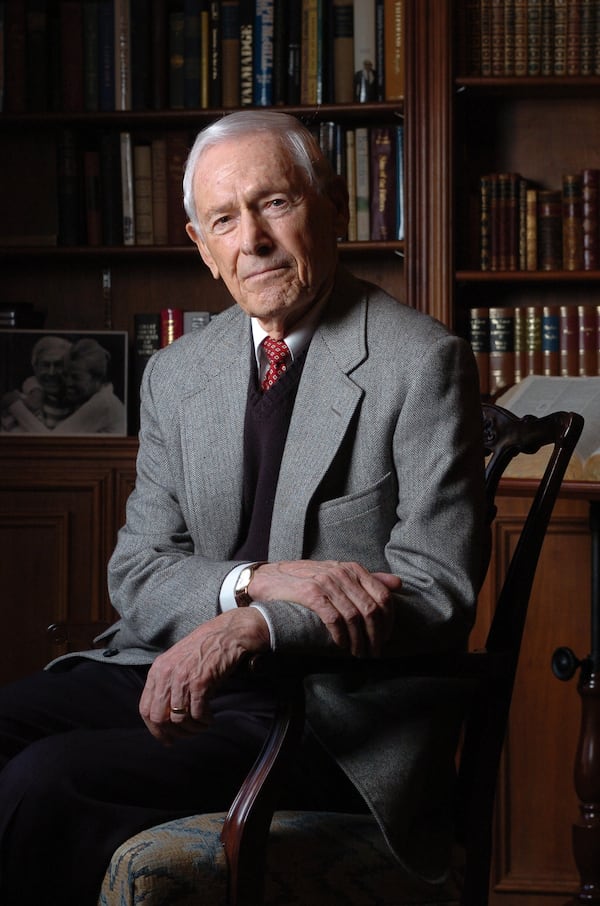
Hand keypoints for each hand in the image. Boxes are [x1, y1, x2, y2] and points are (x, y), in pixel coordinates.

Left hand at [139, 607, 269, 743]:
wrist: (227, 633)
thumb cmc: (205, 649)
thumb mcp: (177, 662)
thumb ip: (167, 683)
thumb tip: (164, 715)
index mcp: (157, 670)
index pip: (145, 709)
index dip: (155, 729)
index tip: (167, 738)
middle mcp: (166, 674)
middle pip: (159, 718)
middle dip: (173, 732)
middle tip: (188, 734)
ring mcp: (182, 678)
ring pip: (179, 719)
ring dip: (192, 728)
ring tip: (202, 725)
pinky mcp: (200, 681)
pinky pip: (197, 713)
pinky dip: (204, 721)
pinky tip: (210, 717)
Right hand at [249, 560, 401, 657]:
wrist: (269, 577)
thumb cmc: (306, 578)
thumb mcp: (339, 574)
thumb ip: (368, 580)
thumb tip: (398, 584)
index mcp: (353, 568)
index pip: (383, 596)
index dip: (389, 621)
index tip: (385, 639)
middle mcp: (342, 573)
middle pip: (372, 609)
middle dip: (376, 636)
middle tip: (374, 653)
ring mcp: (327, 582)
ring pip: (355, 617)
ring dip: (360, 641)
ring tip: (359, 654)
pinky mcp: (311, 594)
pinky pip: (335, 619)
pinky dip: (341, 636)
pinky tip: (342, 646)